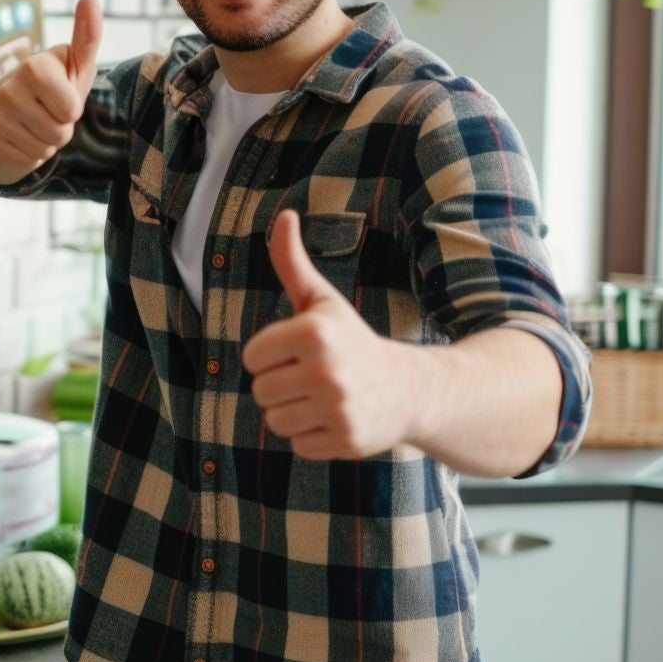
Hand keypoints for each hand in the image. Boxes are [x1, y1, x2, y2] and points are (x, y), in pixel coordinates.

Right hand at [0, 0, 101, 185]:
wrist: (10, 105)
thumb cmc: (54, 83)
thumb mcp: (75, 63)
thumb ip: (87, 36)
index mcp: (34, 67)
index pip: (72, 111)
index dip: (72, 108)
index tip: (61, 94)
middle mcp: (9, 89)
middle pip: (60, 133)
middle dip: (61, 128)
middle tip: (48, 112)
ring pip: (44, 149)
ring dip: (47, 142)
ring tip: (36, 123)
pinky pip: (26, 160)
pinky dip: (30, 153)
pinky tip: (21, 135)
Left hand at [240, 210, 425, 460]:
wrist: (410, 389)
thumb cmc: (352, 340)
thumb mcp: (321, 301)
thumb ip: (292, 262)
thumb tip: (283, 216)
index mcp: (313, 332)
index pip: (252, 357)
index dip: (270, 356)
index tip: (299, 352)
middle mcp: (326, 370)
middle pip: (261, 391)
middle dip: (281, 386)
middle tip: (315, 377)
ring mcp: (338, 408)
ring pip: (275, 421)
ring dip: (293, 413)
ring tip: (323, 398)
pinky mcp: (347, 441)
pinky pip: (298, 445)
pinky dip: (313, 437)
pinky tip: (337, 419)